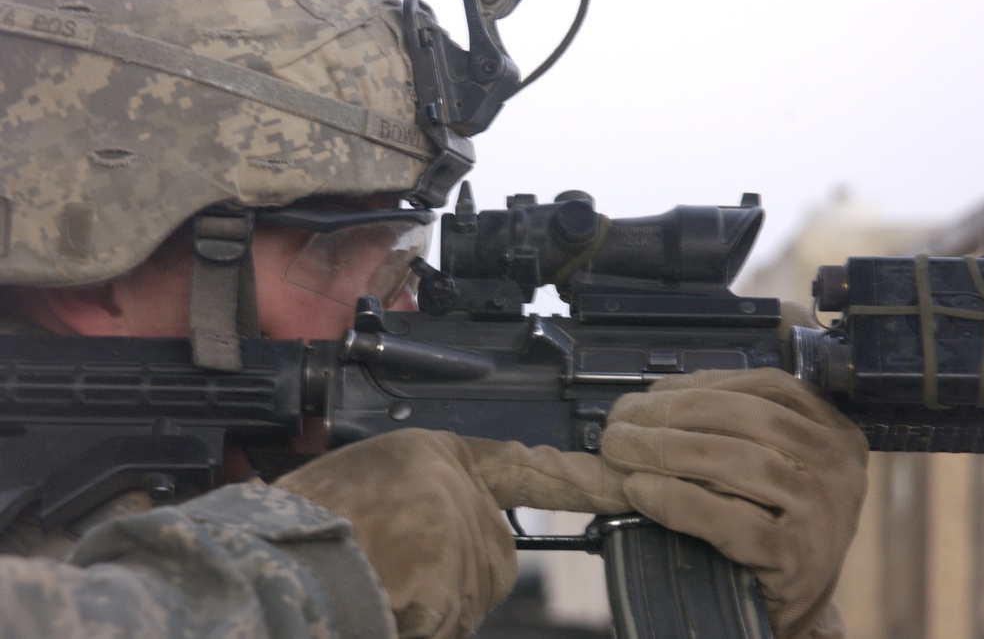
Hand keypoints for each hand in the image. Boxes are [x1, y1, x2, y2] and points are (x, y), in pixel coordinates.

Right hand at [274, 428, 627, 638]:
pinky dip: (422, 625)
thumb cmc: (308, 525)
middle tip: (390, 570)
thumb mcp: (369, 483)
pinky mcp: (457, 575)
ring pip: (472, 596)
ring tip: (375, 582)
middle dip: (452, 579)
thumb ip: (423, 497)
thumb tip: (444, 537)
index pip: (524, 465)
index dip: (575, 477)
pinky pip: (453, 619)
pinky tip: (385, 605)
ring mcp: (461, 530)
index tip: (618, 482)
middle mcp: (458, 487)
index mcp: (435, 454)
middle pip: (491, 558)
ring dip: (432, 606)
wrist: (272, 559)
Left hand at [601, 368, 867, 638]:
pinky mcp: (797, 558)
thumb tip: (644, 402)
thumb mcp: (759, 462)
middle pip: (746, 417)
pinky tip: (640, 492)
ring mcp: (824, 513)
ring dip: (665, 450)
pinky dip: (677, 501)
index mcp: (832, 430)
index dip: (699, 385)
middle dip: (671, 414)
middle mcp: (837, 466)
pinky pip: (729, 521)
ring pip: (738, 461)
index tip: (649, 395)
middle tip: (618, 425)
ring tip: (619, 452)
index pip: (765, 385)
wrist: (789, 599)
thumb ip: (718, 426)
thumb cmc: (765, 519)